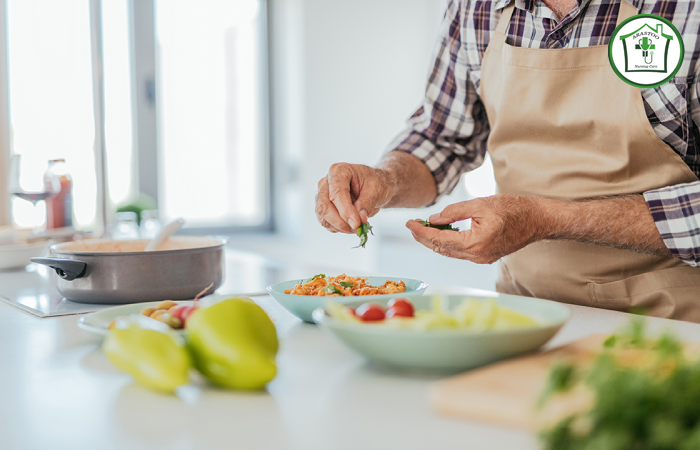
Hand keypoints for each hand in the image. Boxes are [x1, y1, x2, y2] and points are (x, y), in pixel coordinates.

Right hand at [315, 163, 395, 233]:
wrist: (376, 185)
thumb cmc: (376, 182)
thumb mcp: (377, 189)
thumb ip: (367, 204)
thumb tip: (359, 220)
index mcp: (338, 171)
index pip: (336, 194)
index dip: (345, 211)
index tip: (357, 224)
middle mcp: (326, 182)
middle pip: (324, 207)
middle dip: (341, 222)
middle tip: (359, 228)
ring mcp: (323, 196)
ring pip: (323, 217)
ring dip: (341, 227)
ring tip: (359, 226)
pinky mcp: (325, 208)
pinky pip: (327, 223)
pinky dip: (339, 228)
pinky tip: (352, 225)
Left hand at [405, 194, 543, 263]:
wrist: (538, 220)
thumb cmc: (513, 209)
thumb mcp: (480, 203)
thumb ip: (454, 211)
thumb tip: (434, 219)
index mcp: (475, 243)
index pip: (439, 240)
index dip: (421, 231)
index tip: (409, 223)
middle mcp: (477, 256)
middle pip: (441, 249)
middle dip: (424, 238)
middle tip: (412, 225)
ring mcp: (482, 259)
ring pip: (450, 252)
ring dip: (435, 241)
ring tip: (424, 227)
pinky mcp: (486, 257)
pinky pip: (461, 252)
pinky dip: (449, 243)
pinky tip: (443, 232)